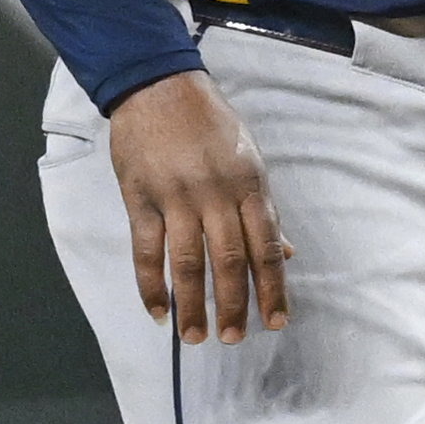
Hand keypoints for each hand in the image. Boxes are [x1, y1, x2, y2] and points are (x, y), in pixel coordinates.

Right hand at [108, 70, 291, 344]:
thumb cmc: (209, 122)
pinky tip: (158, 311)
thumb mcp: (248, 157)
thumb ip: (263, 208)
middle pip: (227, 259)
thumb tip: (284, 253)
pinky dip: (150, 285)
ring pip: (186, 262)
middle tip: (233, 339)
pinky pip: (146, 250)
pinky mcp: (140, 198)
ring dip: (192, 304)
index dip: (272, 287)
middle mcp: (215, 192)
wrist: (158, 84)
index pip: (264, 245)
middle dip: (233, 305)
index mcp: (248, 183)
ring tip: (196, 336)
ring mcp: (175, 196)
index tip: (275, 321)